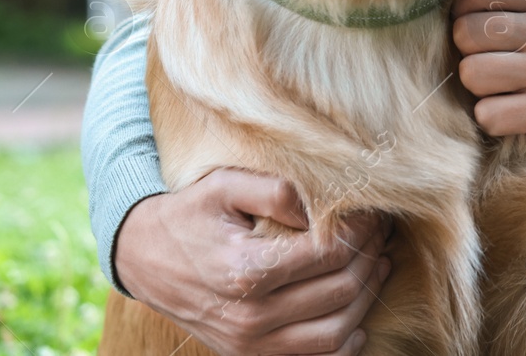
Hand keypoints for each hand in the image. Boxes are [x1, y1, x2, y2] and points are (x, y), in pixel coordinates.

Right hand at [114, 167, 391, 355]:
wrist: (142, 257)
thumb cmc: (190, 214)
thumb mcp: (225, 185)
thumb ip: (278, 191)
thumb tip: (326, 207)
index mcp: (245, 270)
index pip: (330, 253)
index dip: (362, 231)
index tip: (374, 213)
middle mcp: (248, 316)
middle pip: (340, 291)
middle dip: (371, 258)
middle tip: (382, 234)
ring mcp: (248, 343)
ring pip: (335, 332)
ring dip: (367, 298)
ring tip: (379, 265)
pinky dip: (344, 343)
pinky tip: (356, 316)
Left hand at [451, 0, 525, 167]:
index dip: (464, 10)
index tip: (479, 28)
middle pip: (465, 32)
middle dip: (470, 54)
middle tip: (495, 65)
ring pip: (471, 73)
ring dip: (480, 89)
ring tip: (507, 89)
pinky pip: (487, 114)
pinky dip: (494, 120)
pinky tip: (516, 114)